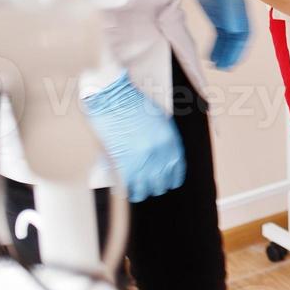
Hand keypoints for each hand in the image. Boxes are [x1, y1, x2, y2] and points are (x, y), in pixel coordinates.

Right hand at [83, 73, 185, 202]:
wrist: (112, 97)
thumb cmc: (131, 103)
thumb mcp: (157, 119)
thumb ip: (161, 139)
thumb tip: (159, 157)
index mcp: (171, 140)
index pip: (177, 168)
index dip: (172, 178)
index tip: (168, 182)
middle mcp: (160, 152)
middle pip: (161, 181)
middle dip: (155, 186)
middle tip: (148, 187)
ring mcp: (142, 159)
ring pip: (145, 188)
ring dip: (140, 192)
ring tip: (135, 192)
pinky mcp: (123, 163)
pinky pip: (128, 187)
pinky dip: (126, 192)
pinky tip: (122, 192)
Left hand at [190, 0, 249, 68]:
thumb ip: (231, 14)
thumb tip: (236, 31)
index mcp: (242, 12)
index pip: (245, 36)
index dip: (239, 50)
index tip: (233, 62)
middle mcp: (236, 16)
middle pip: (237, 40)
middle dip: (232, 55)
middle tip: (225, 67)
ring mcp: (227, 17)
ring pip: (228, 40)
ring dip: (224, 53)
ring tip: (218, 65)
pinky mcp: (216, 17)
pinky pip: (219, 36)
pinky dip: (215, 47)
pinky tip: (210, 55)